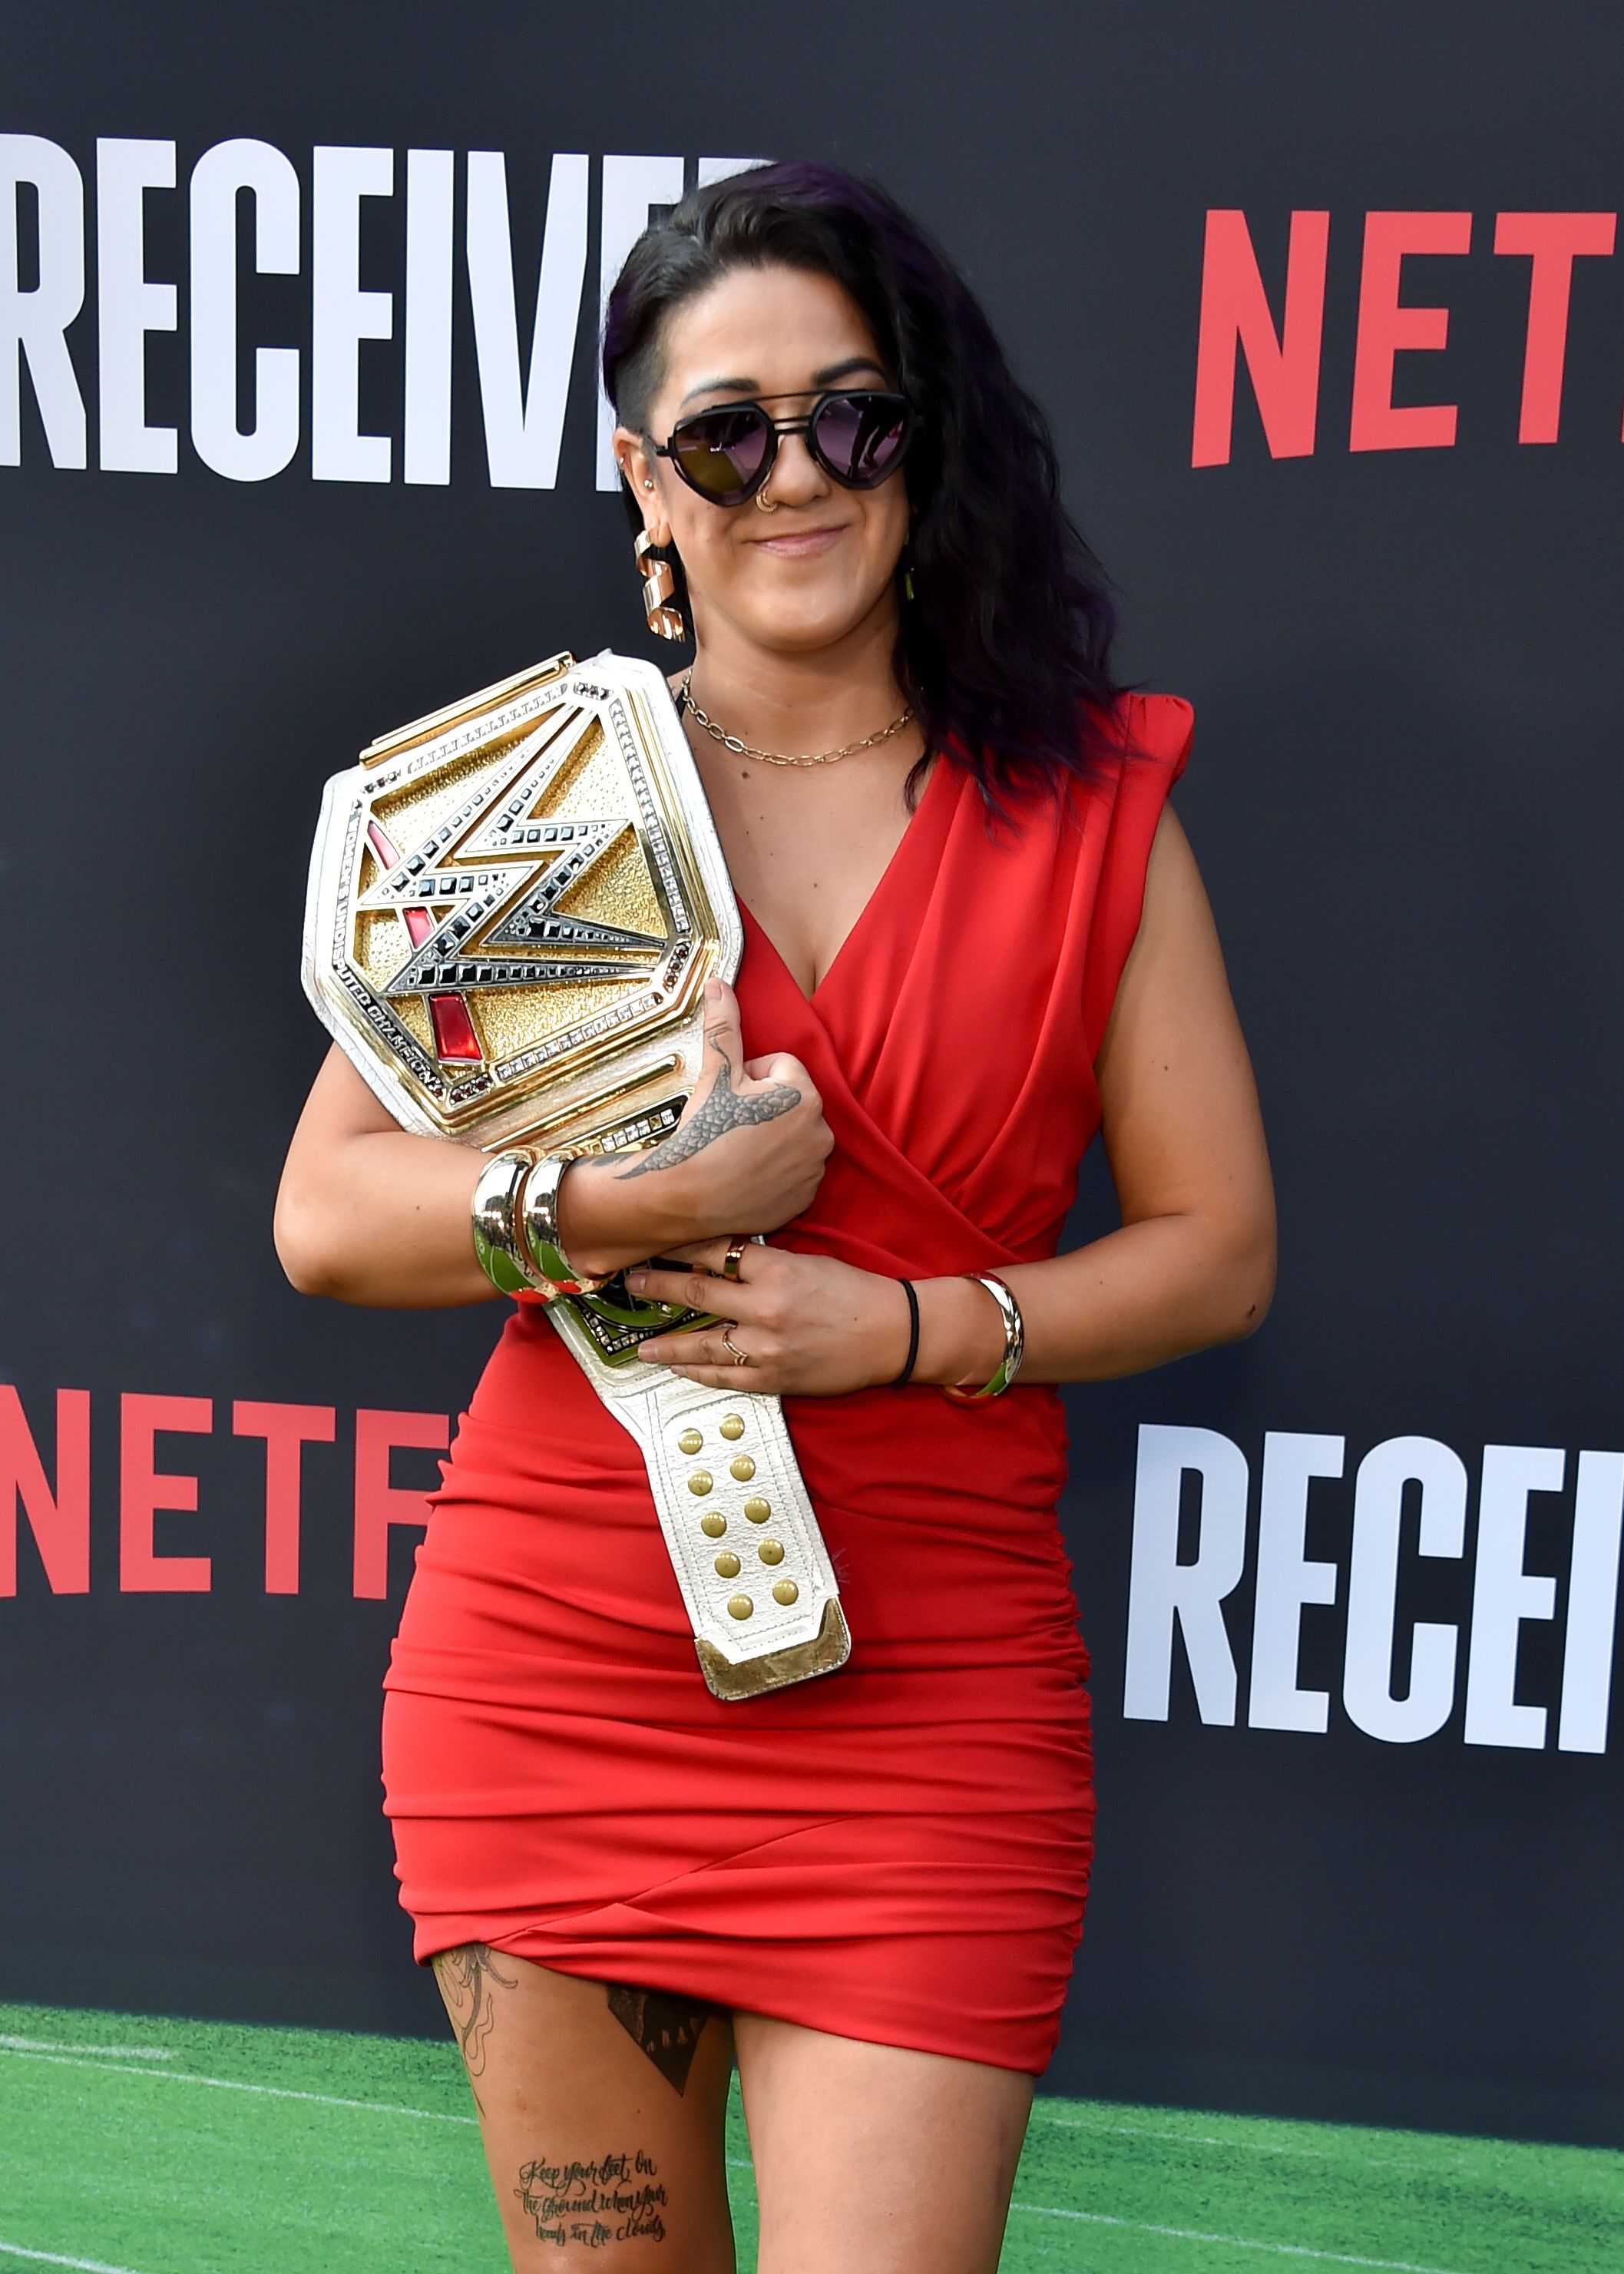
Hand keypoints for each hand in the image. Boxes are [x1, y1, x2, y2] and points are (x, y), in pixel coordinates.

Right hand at [608, 978, 830, 1241]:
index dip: (751, 1078)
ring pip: (793, 1137)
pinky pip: (794, 1172)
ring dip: (772, 1137)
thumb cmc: (703, 1133)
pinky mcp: (805, 1196)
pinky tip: (748, 1174)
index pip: (781, 1068)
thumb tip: (719, 984)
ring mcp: (815, 1168)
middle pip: (791, 1102)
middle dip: (765, 1107)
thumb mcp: (716, 1073)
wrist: (688, 1196)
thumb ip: (725, 1027)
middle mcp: (821, 1132)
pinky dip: (776, 1172)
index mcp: (804, 1096)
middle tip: (732, 1125)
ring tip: (739, 1150)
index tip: (731, 1100)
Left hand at [629, 1237, 911, 1395]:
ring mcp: (767, 1348)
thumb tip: (717, 1264)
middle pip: (695, 1294)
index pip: (712, 1252)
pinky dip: (697, 1373)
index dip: (677, 1249)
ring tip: (642, 1346)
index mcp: (776, 1269)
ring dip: (667, 1345)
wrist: (892, 1334)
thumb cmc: (855, 1292)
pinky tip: (678, 1370)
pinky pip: (724, 1377)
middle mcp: (765, 1308)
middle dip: (657, 1289)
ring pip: (701, 1345)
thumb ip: (763, 1264)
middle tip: (633, 1285)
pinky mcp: (774, 1378)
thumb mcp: (807, 1262)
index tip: (654, 1246)